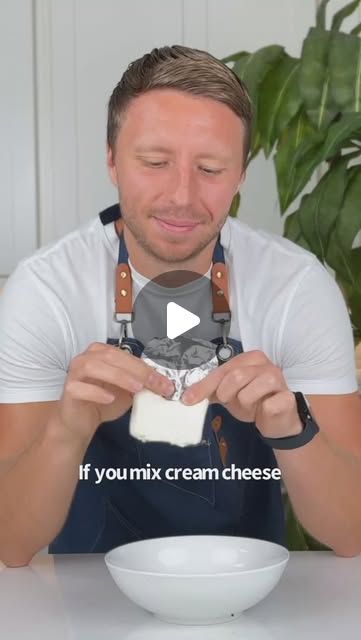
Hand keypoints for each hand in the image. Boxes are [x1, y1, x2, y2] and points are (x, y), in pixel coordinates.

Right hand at [56, 342, 174, 441]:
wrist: (81, 421)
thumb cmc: (104, 401)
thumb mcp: (128, 391)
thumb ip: (141, 384)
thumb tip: (165, 384)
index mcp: (103, 353)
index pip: (127, 356)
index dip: (147, 368)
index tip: (165, 382)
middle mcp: (87, 358)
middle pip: (112, 357)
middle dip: (137, 371)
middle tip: (154, 385)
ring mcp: (75, 372)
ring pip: (94, 366)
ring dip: (118, 376)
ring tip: (135, 389)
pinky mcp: (69, 389)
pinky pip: (80, 387)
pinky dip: (96, 392)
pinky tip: (109, 399)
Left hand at [181, 350, 302, 438]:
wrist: (278, 420)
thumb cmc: (253, 401)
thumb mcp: (229, 394)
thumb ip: (212, 390)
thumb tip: (188, 395)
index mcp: (250, 359)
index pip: (222, 370)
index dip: (204, 385)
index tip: (187, 399)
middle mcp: (265, 365)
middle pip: (234, 377)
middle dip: (227, 394)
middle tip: (231, 401)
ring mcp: (278, 380)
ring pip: (248, 393)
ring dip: (245, 405)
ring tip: (252, 406)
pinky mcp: (287, 398)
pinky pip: (266, 407)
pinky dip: (261, 412)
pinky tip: (265, 410)